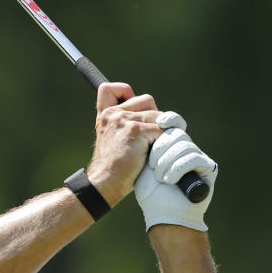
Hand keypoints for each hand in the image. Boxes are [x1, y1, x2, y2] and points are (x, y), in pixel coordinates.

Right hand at [85, 82, 162, 205]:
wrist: (105, 184)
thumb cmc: (114, 168)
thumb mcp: (113, 140)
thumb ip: (125, 124)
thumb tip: (158, 117)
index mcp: (105, 115)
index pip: (110, 89)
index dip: (125, 92)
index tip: (132, 105)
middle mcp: (113, 114)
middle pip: (147, 100)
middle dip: (154, 116)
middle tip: (151, 136)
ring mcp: (124, 120)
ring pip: (159, 115)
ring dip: (163, 131)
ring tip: (155, 147)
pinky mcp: (136, 130)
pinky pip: (163, 128)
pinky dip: (165, 140)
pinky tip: (157, 152)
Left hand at [135, 111, 217, 231]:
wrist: (162, 215)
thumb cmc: (151, 192)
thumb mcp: (143, 164)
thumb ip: (146, 144)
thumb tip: (144, 121)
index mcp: (171, 145)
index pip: (173, 122)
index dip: (169, 119)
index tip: (159, 123)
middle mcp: (187, 149)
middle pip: (177, 133)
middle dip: (160, 148)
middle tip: (152, 166)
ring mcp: (199, 157)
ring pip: (184, 144)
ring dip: (167, 161)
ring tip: (160, 177)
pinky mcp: (209, 168)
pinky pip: (193, 157)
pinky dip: (177, 168)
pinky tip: (169, 180)